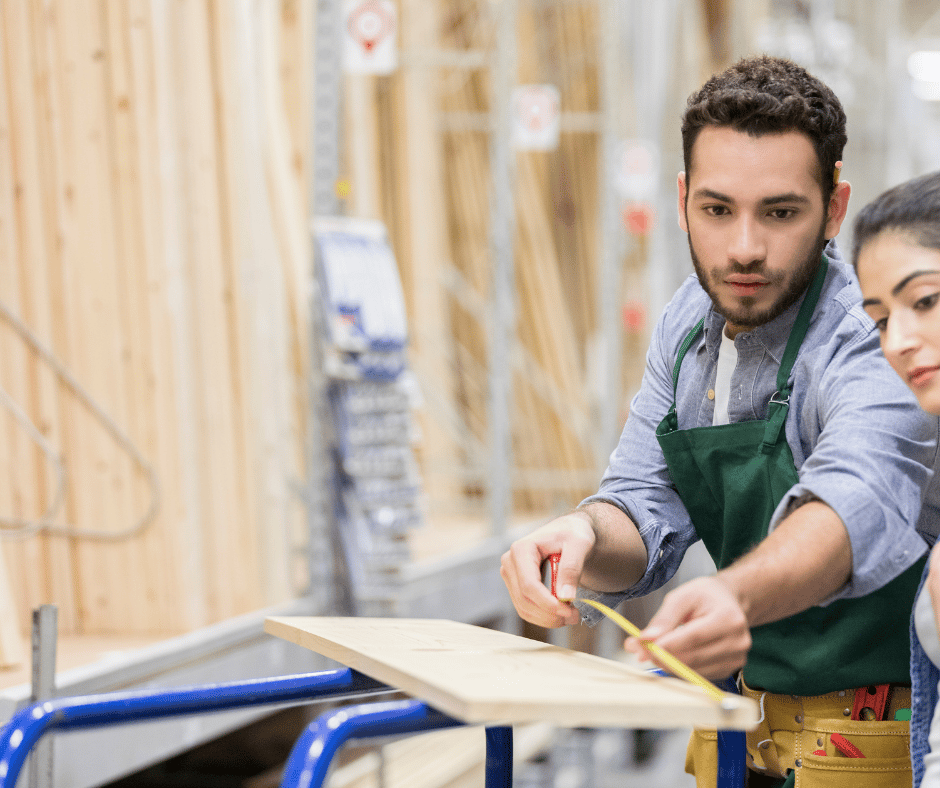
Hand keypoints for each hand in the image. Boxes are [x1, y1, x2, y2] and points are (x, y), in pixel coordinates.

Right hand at [500, 512, 595, 627]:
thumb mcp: (579, 544)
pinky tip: (561, 612)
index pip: (529, 585)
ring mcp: (510, 575)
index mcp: (522, 549)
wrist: (568, 533)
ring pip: (523, 608)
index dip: (547, 603)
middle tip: (575, 616)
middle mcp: (510, 562)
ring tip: (571, 614)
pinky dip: (543, 616)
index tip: (569, 611)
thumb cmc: (573, 534)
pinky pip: (525, 608)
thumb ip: (571, 568)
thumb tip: (565, 597)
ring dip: (547, 618)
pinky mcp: (516, 585)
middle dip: (550, 614)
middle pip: (524, 599)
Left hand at [624, 576, 750, 679]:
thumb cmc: (706, 596)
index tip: (643, 644)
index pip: (692, 638)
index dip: (666, 645)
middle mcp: (737, 642)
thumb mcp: (682, 596)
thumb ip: (664, 618)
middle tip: (640, 649)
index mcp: (728, 618)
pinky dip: (680, 668)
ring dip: (668, 664)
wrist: (729, 602)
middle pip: (692, 657)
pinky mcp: (729, 670)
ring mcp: (736, 659)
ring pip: (692, 670)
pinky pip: (698, 675)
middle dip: (662, 656)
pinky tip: (672, 655)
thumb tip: (646, 639)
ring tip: (653, 650)